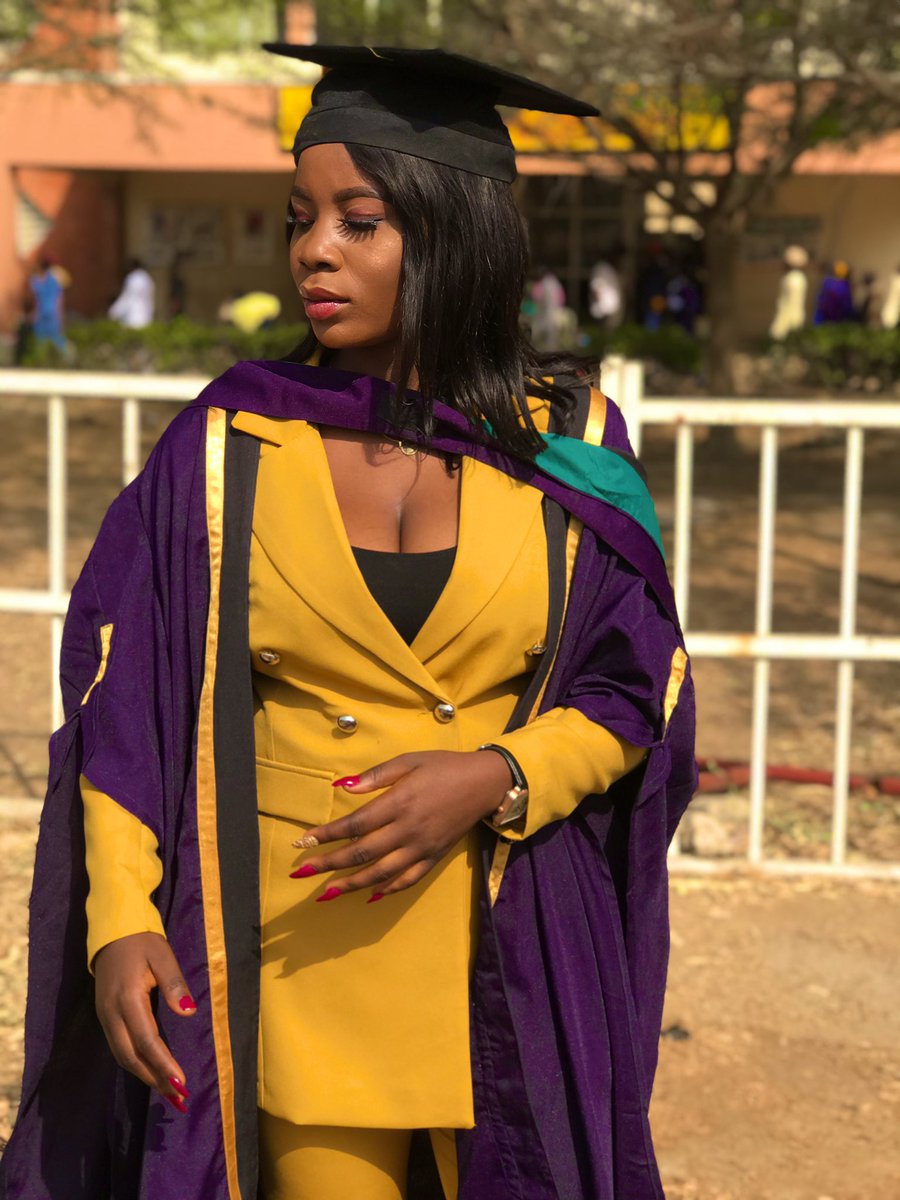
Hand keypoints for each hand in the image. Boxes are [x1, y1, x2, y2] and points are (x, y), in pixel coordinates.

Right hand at [93, 931, 195, 1112]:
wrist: (112, 931)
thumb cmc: (141, 942)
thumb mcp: (162, 955)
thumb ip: (175, 984)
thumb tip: (188, 1013)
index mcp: (127, 998)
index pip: (146, 1039)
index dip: (163, 1064)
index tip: (181, 1083)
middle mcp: (112, 1014)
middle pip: (131, 1056)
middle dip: (155, 1079)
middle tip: (179, 1097)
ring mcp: (105, 1017)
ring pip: (123, 1056)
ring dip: (145, 1075)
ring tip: (169, 1091)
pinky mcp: (105, 1017)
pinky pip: (120, 1048)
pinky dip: (136, 1064)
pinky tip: (151, 1071)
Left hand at [291, 750, 512, 899]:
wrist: (484, 783)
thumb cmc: (443, 766)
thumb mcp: (409, 760)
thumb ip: (376, 776)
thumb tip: (342, 786)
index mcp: (400, 802)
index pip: (355, 824)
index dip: (327, 835)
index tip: (304, 842)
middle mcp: (408, 829)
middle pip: (362, 853)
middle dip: (329, 864)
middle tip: (302, 872)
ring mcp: (422, 847)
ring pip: (381, 873)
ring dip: (351, 885)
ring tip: (326, 893)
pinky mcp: (434, 857)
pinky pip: (408, 880)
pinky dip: (388, 890)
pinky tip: (370, 895)